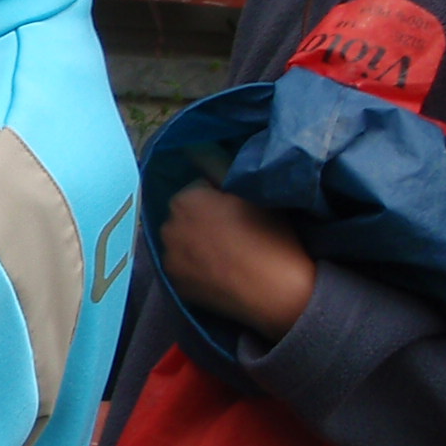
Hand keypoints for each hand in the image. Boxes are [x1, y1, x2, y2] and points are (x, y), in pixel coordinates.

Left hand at [158, 182, 317, 342]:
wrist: (276, 289)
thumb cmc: (269, 235)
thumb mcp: (250, 191)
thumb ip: (221, 172)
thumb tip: (201, 156)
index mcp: (185, 199)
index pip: (199, 189)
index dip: (219, 198)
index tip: (236, 210)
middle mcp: (169, 228)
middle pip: (185, 217)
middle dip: (202, 220)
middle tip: (232, 233)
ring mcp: (170, 260)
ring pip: (182, 244)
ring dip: (196, 244)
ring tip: (226, 255)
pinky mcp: (177, 287)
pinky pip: (185, 269)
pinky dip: (196, 269)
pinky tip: (220, 273)